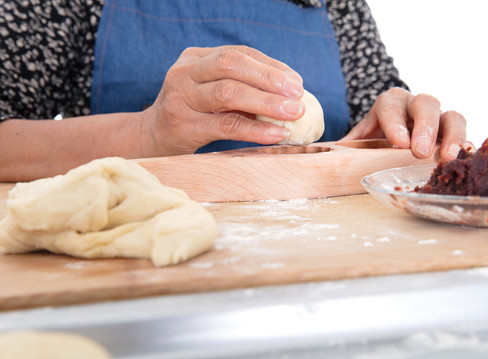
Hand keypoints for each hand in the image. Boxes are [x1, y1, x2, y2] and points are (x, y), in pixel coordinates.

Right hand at [139, 45, 304, 155]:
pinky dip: (255, 130)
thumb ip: (240, 88)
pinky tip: (276, 134)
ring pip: (229, 93)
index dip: (270, 66)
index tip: (296, 81)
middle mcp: (185, 73)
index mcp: (195, 59)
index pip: (238, 54)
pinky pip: (225, 126)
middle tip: (298, 94)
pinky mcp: (183, 126)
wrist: (150, 138)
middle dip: (270, 79)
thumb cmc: (191, 115)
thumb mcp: (209, 93)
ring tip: (293, 113)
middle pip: (232, 66)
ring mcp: (181, 99)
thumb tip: (289, 95)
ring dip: (266, 103)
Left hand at [341, 87, 466, 160]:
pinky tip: (465, 160)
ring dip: (452, 135)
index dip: (394, 122)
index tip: (398, 143)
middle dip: (424, 126)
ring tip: (449, 157)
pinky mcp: (454, 134)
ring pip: (453, 116)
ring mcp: (439, 118)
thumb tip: (310, 154)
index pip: (391, 106)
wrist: (397, 143)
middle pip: (426, 104)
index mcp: (389, 104)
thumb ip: (344, 145)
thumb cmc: (375, 142)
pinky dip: (467, 146)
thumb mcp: (359, 141)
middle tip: (420, 151)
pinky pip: (466, 135)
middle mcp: (416, 105)